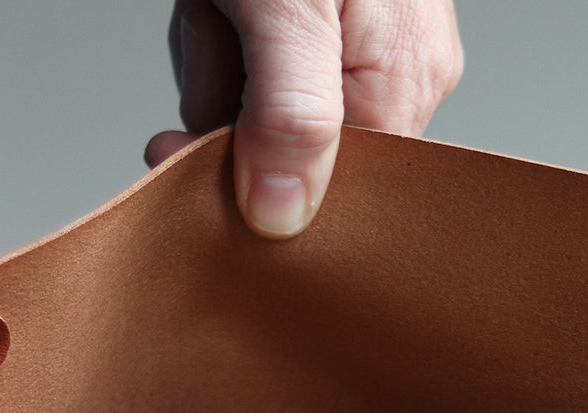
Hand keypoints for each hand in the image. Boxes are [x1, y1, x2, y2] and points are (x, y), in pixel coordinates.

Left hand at [146, 0, 462, 238]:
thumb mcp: (286, 6)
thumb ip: (290, 116)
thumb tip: (282, 217)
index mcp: (404, 83)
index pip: (332, 192)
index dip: (254, 182)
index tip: (183, 154)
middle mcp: (395, 75)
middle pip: (288, 154)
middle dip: (228, 101)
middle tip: (220, 26)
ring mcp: (358, 49)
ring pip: (258, 109)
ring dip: (213, 56)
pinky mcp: (317, 27)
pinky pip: (254, 67)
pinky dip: (218, 31)